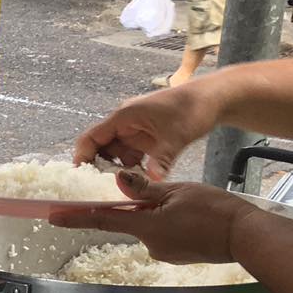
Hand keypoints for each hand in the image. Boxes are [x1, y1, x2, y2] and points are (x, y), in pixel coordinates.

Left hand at [50, 174, 251, 262]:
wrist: (246, 236)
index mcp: (146, 226)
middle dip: (140, 206)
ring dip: (159, 213)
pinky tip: (192, 217)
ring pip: (150, 226)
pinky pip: (165, 234)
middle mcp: (150, 244)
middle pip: (132, 220)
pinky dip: (171, 223)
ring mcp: (164, 252)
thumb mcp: (178, 191)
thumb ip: (145, 189)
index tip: (52, 216)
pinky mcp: (177, 255)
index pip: (103, 220)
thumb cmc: (215, 210)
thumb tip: (118, 182)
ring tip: (189, 205)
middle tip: (170, 196)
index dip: (76, 217)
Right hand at [72, 81, 220, 179]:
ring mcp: (134, 133)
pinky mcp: (145, 141)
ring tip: (115, 193)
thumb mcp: (177, 135)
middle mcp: (124, 125)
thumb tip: (153, 179)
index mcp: (123, 117)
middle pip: (99, 149)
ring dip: (115, 173)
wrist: (213, 100)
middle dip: (97, 170)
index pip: (91, 138)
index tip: (80, 179)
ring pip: (114, 157)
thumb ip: (162, 158)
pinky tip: (134, 187)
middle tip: (97, 192)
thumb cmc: (192, 108)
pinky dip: (130, 172)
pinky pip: (129, 159)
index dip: (82, 157)